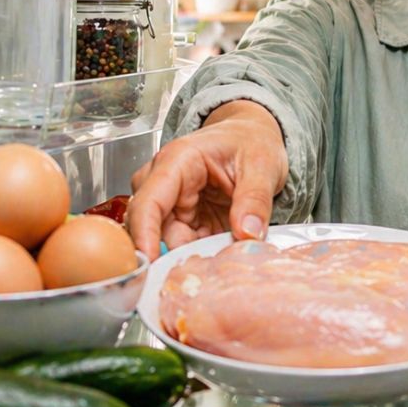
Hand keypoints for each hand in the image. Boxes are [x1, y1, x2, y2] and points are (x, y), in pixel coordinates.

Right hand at [126, 101, 287, 259]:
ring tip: (221, 255)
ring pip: (167, 240)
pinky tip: (219, 252)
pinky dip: (199, 253)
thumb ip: (255, 200)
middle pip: (152, 228)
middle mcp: (166, 181)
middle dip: (174, 253)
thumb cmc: (251, 141)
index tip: (151, 264)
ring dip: (190, 255)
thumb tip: (248, 234)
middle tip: (206, 269)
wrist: (254, 136)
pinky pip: (183, 244)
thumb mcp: (263, 165)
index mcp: (178, 160)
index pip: (149, 202)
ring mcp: (171, 201)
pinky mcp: (182, 218)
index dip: (145, 235)